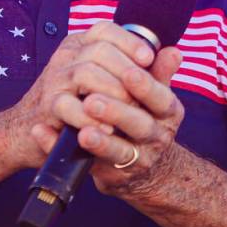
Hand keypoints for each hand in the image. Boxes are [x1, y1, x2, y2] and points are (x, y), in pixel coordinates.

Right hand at [1, 20, 157, 169]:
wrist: (28, 133)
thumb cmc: (78, 106)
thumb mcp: (110, 84)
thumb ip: (141, 71)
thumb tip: (176, 52)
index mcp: (80, 44)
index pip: (105, 29)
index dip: (129, 42)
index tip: (148, 59)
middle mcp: (65, 56)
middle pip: (100, 50)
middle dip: (125, 72)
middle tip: (141, 96)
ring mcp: (54, 79)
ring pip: (86, 72)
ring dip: (112, 94)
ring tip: (128, 112)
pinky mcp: (47, 106)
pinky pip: (70, 106)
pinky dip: (92, 119)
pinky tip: (108, 130)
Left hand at [30, 37, 185, 198]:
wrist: (143, 165)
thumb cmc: (144, 115)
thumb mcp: (155, 93)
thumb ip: (159, 72)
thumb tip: (172, 51)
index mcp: (168, 113)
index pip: (161, 98)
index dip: (146, 86)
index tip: (129, 72)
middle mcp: (156, 137)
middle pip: (140, 125)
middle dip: (117, 112)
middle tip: (92, 100)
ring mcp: (136, 159)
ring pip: (119, 151)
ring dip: (99, 140)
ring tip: (81, 130)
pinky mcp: (112, 174)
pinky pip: (90, 164)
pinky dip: (67, 149)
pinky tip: (53, 135)